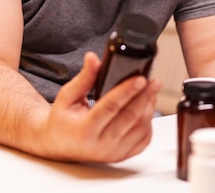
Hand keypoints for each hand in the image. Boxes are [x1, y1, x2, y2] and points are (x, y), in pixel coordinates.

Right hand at [41, 52, 160, 162]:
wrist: (59, 146)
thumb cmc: (62, 121)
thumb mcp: (67, 97)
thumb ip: (83, 78)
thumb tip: (93, 58)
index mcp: (84, 130)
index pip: (110, 107)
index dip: (127, 91)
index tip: (140, 79)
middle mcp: (100, 144)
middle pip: (130, 118)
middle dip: (145, 97)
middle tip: (154, 82)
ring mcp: (113, 153)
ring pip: (140, 129)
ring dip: (149, 108)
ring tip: (151, 91)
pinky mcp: (121, 156)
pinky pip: (143, 140)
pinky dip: (149, 123)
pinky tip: (147, 109)